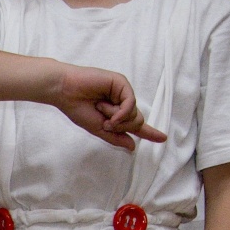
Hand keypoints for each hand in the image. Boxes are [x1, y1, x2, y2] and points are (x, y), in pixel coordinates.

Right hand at [47, 63, 166, 150]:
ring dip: (116, 118)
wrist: (66, 92)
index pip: (136, 126)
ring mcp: (123, 92)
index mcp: (116, 114)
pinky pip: (130, 103)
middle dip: (121, 127)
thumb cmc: (78, 109)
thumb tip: (132, 146)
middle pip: (136, 122)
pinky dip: (120, 111)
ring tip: (99, 108)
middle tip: (104, 121)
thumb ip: (116, 138)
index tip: (163, 138)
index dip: (150, 132)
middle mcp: (122, 102)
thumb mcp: (98, 130)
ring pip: (134, 114)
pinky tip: (106, 109)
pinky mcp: (122, 83)